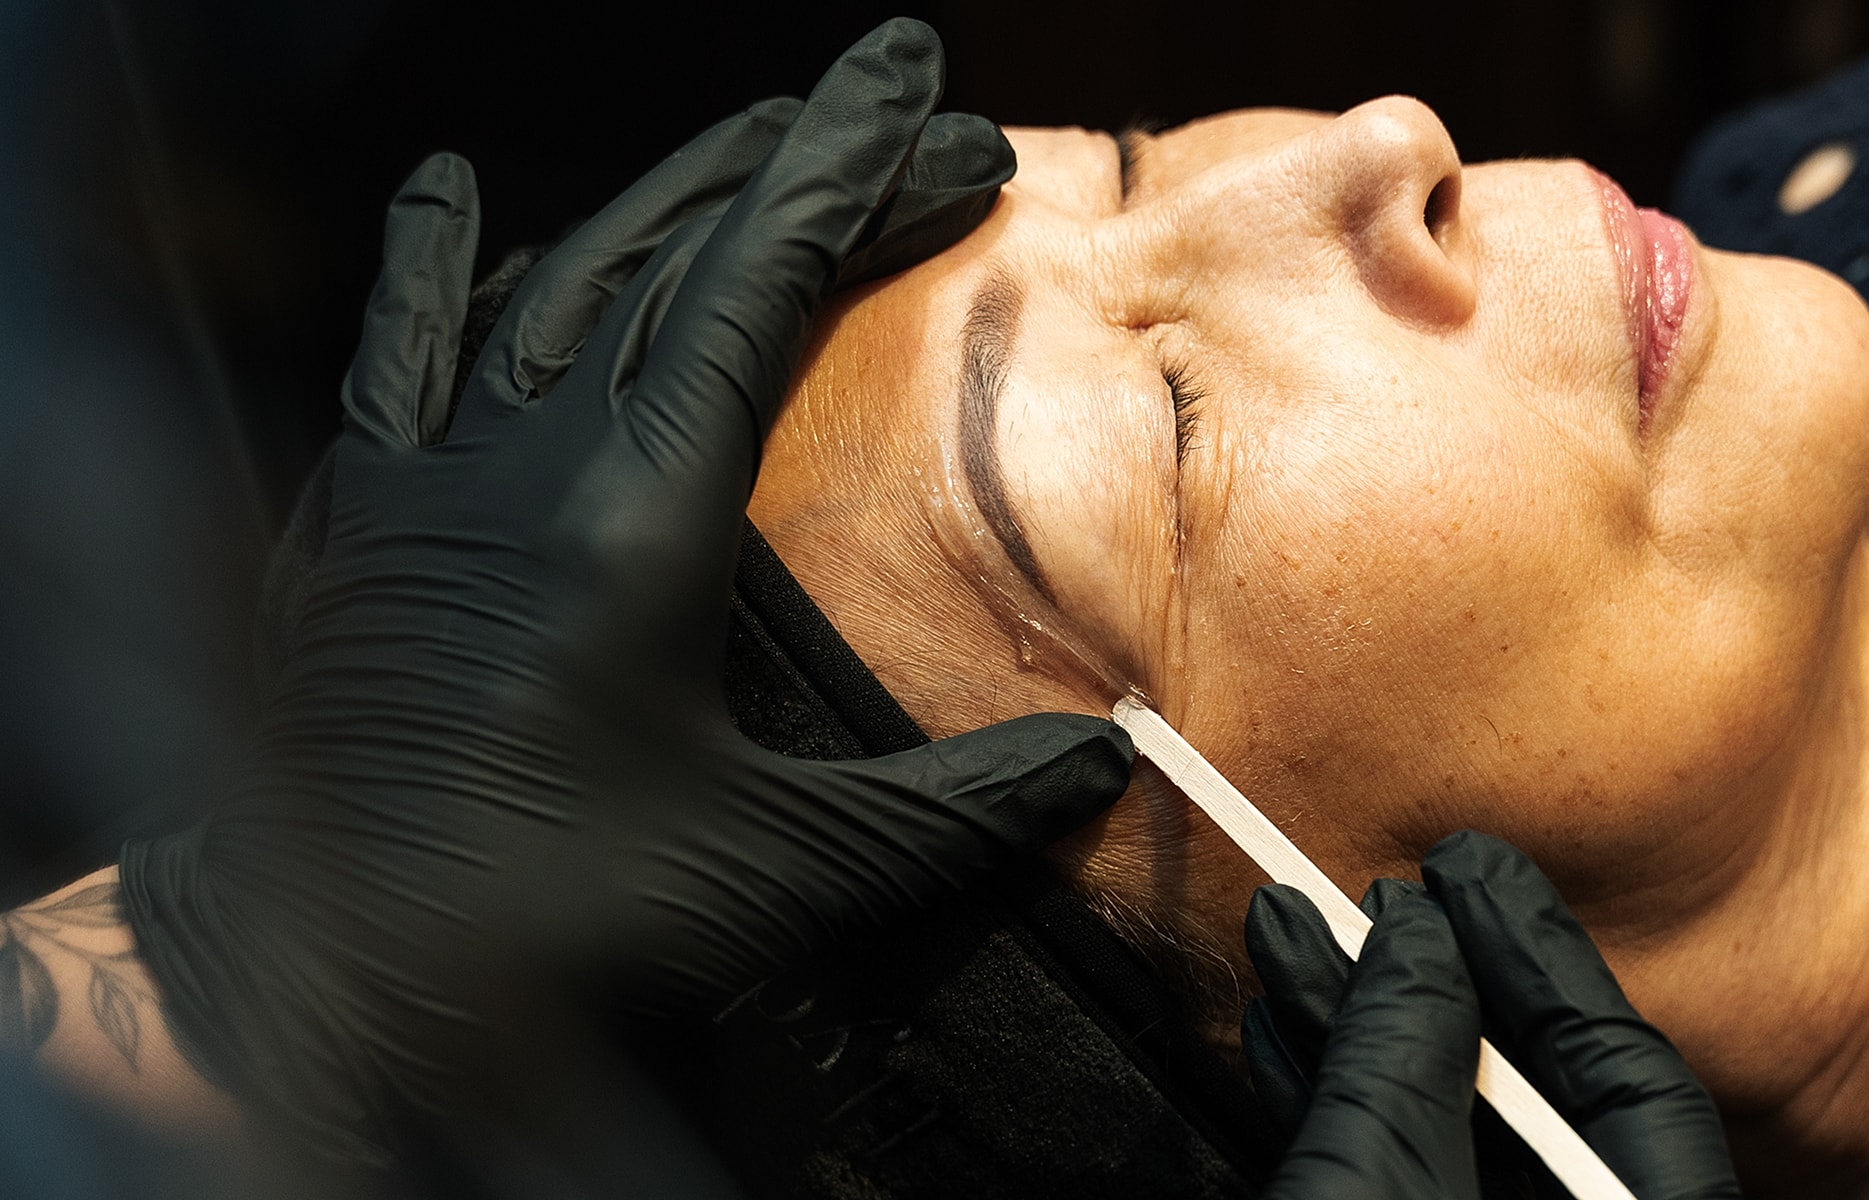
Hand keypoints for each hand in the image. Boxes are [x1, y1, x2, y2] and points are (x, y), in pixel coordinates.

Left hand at [116, 19, 1130, 1165]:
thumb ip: (949, 810)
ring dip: (670, 199)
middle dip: (804, 167)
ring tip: (761, 142)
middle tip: (914, 117)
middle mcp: (529, 462)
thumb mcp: (777, 867)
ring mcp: (431, 478)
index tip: (920, 87)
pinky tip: (451, 186)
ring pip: (558, 279)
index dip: (848, 172)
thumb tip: (1102, 771)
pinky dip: (430, 262)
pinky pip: (393, 349)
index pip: (757, 285)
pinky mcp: (361, 518)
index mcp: (638, 516)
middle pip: (679, 257)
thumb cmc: (549, 922)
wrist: (326, 971)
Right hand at [1247, 831, 1740, 1198]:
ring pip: (1452, 1127)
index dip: (1541, 954)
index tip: (1467, 865)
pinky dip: (1340, 1103)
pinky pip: (1399, 1171)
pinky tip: (1282, 1038)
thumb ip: (1402, 1070)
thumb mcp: (1385, 1193)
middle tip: (1370, 894)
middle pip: (1535, 1089)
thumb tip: (1409, 941)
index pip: (1626, 1072)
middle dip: (1432, 977)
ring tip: (1288, 937)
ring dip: (1358, 1026)